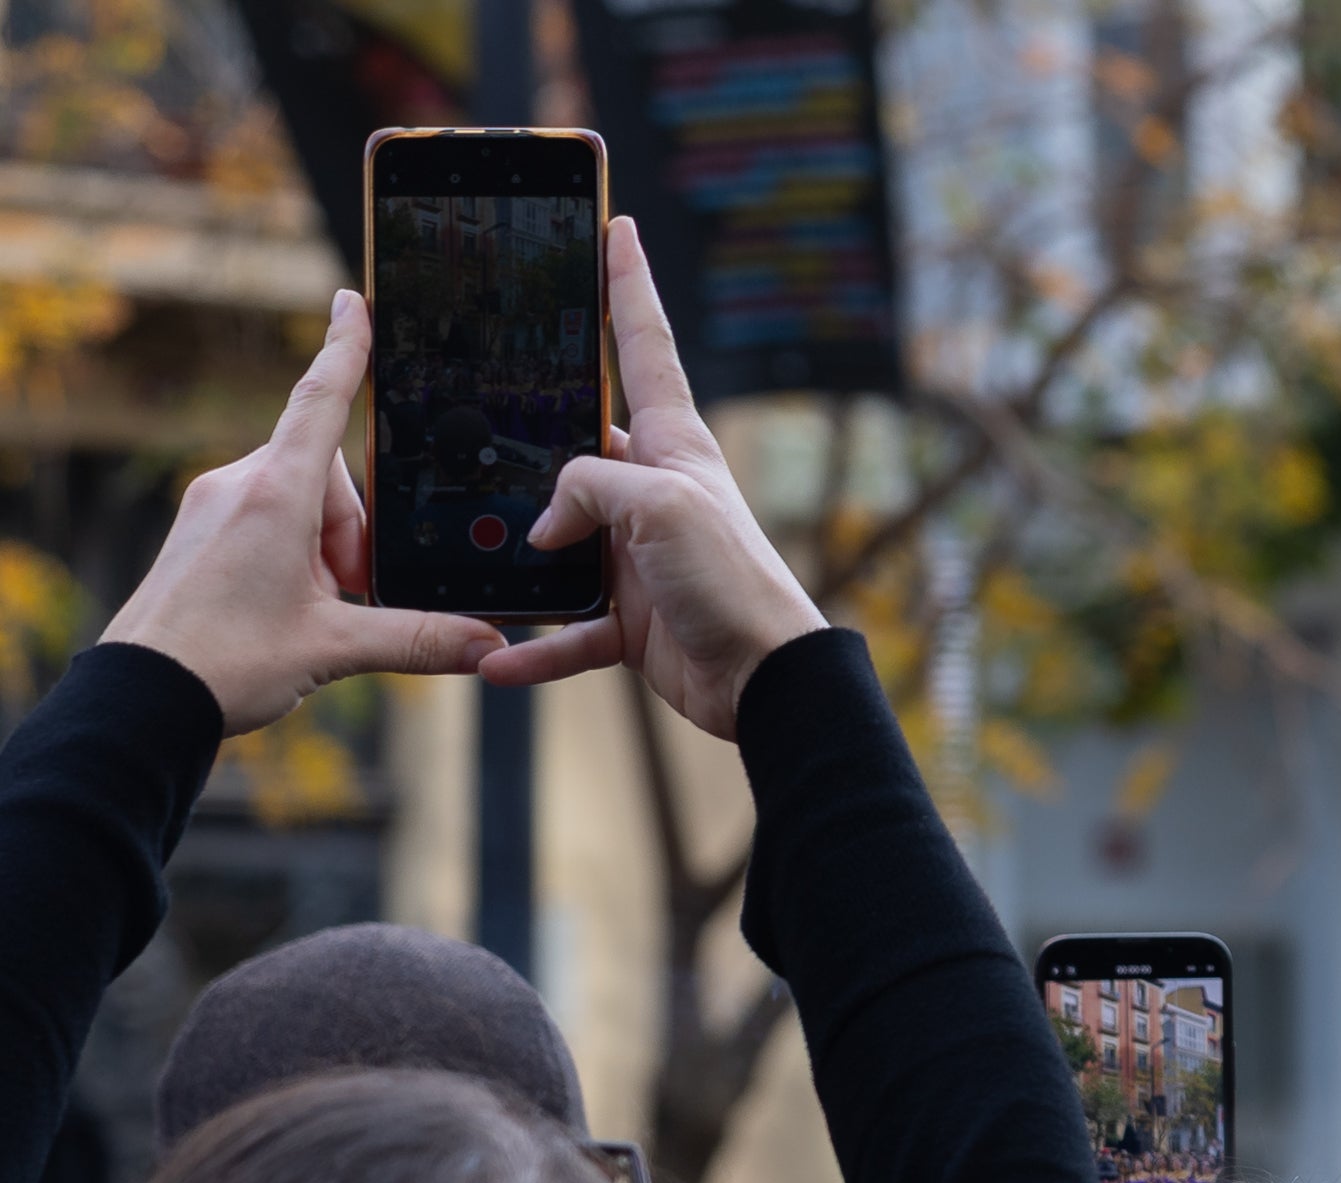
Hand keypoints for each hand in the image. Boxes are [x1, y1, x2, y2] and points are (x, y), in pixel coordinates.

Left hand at [99, 291, 504, 733]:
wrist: (143, 697)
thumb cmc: (225, 663)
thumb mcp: (335, 650)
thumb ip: (419, 640)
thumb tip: (489, 644)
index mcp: (275, 494)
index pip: (321, 401)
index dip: (345, 349)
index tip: (352, 300)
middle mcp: (238, 485)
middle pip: (329, 474)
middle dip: (355, 532)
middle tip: (351, 595)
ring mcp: (214, 506)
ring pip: (301, 503)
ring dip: (328, 552)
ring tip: (317, 613)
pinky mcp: (200, 532)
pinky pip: (267, 521)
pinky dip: (296, 558)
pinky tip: (291, 610)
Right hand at [479, 218, 824, 736]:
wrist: (767, 680)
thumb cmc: (735, 580)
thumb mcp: (662, 507)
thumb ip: (589, 488)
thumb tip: (542, 523)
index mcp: (671, 446)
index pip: (645, 347)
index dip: (630, 286)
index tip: (619, 231)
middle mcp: (650, 494)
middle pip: (571, 451)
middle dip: (520, 439)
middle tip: (461, 415)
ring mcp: (635, 557)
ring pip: (555, 544)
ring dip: (513, 562)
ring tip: (460, 560)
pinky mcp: (629, 619)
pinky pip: (566, 630)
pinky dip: (535, 647)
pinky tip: (494, 658)